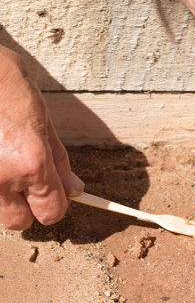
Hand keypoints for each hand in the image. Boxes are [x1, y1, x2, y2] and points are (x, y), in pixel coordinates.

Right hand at [0, 46, 83, 229]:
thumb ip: (59, 161)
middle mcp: (1, 177)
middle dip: (27, 208)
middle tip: (27, 182)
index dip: (56, 207)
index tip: (55, 197)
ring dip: (3, 197)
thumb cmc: (8, 85)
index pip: (51, 213)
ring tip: (4, 162)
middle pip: (19, 222)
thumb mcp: (43, 120)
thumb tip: (74, 189)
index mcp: (31, 162)